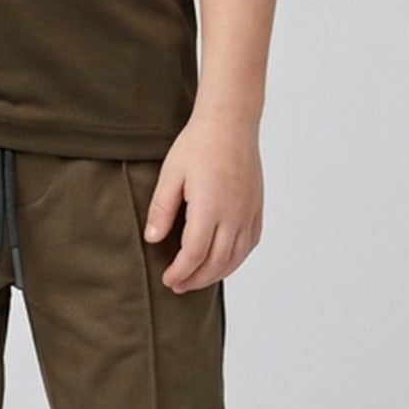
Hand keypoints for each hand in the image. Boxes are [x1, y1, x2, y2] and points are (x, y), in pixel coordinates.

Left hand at [143, 113, 263, 291]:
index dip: (180, 272)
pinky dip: (235, 260)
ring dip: (215, 274)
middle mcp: (234, 214)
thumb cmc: (198, 144)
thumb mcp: (171, 174)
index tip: (168, 279)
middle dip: (196, 279)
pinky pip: (249, 244)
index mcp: (210, 207)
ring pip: (235, 257)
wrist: (230, 123)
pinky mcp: (256, 208)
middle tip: (178, 286)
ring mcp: (248, 212)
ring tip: (197, 279)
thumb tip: (152, 239)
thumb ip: (161, 210)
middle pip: (216, 262)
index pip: (194, 254)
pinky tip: (222, 262)